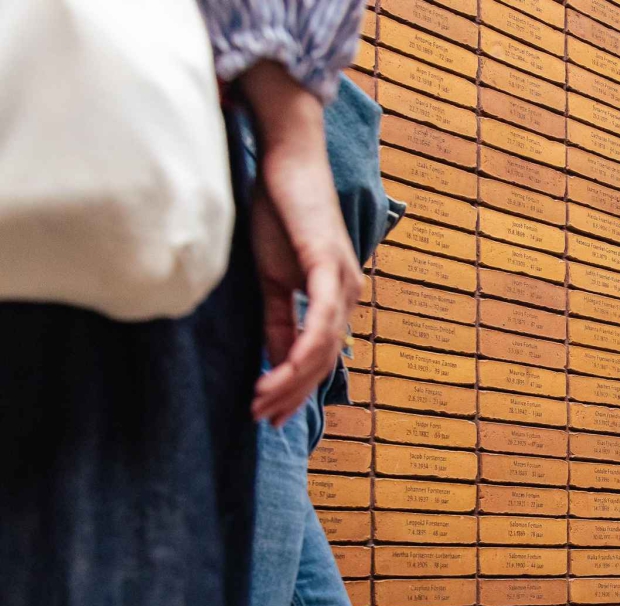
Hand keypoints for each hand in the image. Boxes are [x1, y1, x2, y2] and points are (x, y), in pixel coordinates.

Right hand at [239, 61, 360, 426]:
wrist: (285, 160)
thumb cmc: (279, 211)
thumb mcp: (274, 277)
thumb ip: (279, 318)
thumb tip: (277, 359)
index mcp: (337, 298)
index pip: (319, 357)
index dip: (296, 389)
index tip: (271, 415)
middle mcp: (349, 295)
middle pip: (324, 362)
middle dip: (292, 396)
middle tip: (263, 422)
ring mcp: (344, 282)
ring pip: (322, 350)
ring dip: (291, 382)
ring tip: (261, 403)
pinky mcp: (329, 267)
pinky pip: (321, 321)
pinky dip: (301, 351)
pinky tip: (282, 373)